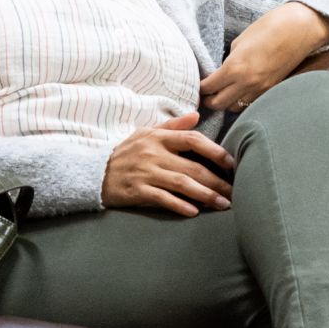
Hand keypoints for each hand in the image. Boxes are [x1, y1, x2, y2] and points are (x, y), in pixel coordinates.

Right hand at [103, 112, 235, 216]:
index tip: (231, 163)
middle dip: (217, 181)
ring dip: (205, 195)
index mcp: (158, 137)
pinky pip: (162, 199)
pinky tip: (195, 212)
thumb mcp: (146, 133)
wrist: (93, 172)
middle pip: (192, 167)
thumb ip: (173, 125)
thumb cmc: (127, 152)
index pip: (192, 140)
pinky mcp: (136, 191)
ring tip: (223, 204)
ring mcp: (145, 173)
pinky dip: (179, 205)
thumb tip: (197, 115)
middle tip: (235, 192)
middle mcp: (153, 154)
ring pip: (182, 184)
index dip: (215, 150)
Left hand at [199, 2, 328, 112]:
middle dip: (210, 100)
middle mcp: (246, 83)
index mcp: (234, 68)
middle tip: (206, 94)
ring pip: (236, 107)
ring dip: (227, 102)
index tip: (198, 84)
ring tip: (223, 93)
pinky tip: (241, 92)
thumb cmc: (269, 27)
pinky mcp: (272, 89)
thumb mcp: (240, 41)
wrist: (300, 29)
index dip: (200, 87)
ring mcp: (261, 89)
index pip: (209, 87)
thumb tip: (224, 71)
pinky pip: (251, 102)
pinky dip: (242, 100)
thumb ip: (230, 60)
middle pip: (219, 104)